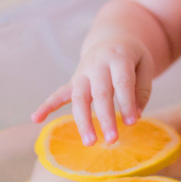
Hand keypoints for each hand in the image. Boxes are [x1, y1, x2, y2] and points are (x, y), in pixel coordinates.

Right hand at [30, 38, 154, 145]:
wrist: (112, 38)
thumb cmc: (132, 57)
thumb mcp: (145, 65)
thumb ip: (142, 90)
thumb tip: (135, 116)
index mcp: (118, 57)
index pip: (122, 82)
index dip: (127, 103)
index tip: (132, 123)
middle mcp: (97, 64)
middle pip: (100, 93)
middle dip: (105, 118)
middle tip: (112, 140)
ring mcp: (82, 73)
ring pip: (79, 98)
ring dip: (83, 121)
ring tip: (90, 142)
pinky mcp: (74, 81)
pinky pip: (58, 93)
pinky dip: (46, 106)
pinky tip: (35, 119)